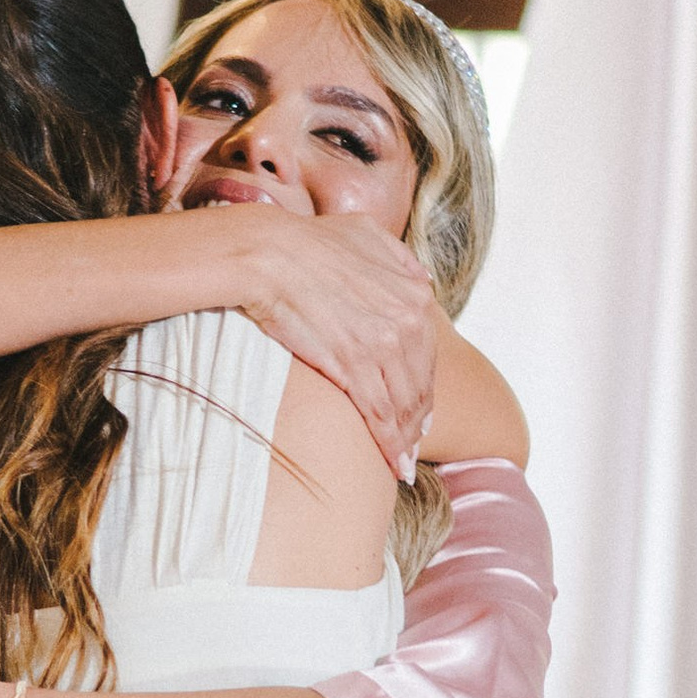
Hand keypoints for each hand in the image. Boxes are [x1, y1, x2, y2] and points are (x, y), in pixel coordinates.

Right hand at [221, 219, 438, 478]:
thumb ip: (398, 257)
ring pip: (403, 404)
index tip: (420, 411)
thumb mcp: (365, 234)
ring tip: (402, 463)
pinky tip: (392, 463)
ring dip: (405, 440)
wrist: (268, 253)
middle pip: (420, 384)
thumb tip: (423, 277)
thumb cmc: (307, 242)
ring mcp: (382, 346)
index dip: (424, 387)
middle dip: (418, 420)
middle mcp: (407, 321)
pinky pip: (380, 414)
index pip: (428, 354)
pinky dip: (389, 443)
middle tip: (413, 444)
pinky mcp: (354, 367)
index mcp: (413, 293)